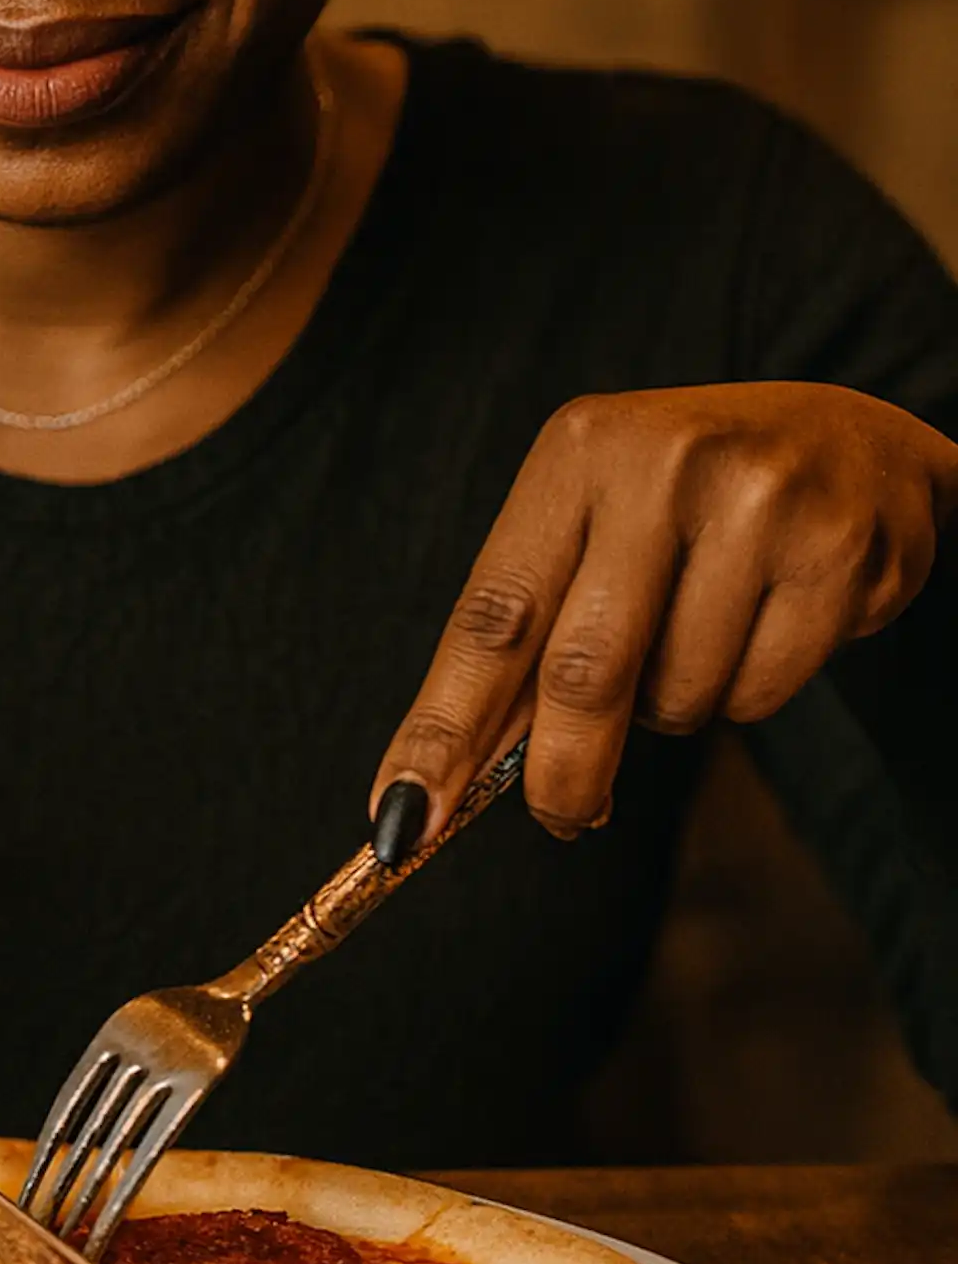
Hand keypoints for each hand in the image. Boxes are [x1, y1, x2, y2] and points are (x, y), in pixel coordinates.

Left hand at [371, 384, 957, 849]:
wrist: (863, 446)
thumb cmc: (697, 502)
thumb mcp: (601, 525)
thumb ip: (536, 631)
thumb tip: (455, 771)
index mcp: (577, 450)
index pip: (491, 615)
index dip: (441, 728)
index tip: (399, 816)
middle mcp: (660, 464)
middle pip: (580, 672)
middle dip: (561, 771)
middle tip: (560, 817)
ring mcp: (756, 504)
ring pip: (676, 697)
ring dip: (672, 711)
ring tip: (706, 634)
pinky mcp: (836, 555)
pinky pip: (757, 695)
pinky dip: (748, 693)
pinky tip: (774, 623)